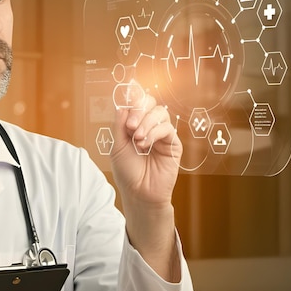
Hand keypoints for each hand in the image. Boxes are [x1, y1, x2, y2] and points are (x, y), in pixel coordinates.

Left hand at [109, 86, 182, 281]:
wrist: (139, 193)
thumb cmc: (128, 173)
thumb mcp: (117, 147)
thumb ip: (119, 125)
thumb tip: (122, 104)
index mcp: (135, 124)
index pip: (136, 103)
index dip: (133, 97)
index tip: (127, 97)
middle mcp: (149, 126)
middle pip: (149, 102)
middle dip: (139, 109)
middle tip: (129, 126)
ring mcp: (162, 134)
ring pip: (159, 112)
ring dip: (145, 123)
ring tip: (137, 140)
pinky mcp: (173, 143)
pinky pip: (167, 128)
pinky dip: (154, 132)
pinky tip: (144, 144)